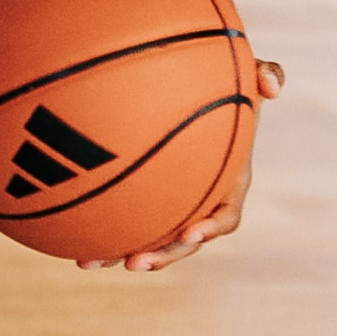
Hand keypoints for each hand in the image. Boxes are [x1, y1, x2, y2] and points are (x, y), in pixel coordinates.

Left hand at [80, 55, 283, 273]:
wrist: (188, 88)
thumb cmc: (222, 83)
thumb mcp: (246, 73)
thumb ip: (266, 73)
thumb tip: (273, 86)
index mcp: (227, 183)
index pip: (226, 216)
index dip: (210, 228)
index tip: (191, 232)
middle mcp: (198, 200)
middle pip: (182, 242)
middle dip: (160, 255)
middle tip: (134, 263)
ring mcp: (168, 203)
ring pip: (146, 238)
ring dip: (117, 254)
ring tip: (87, 262)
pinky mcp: (139, 198)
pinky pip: (120, 219)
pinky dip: (95, 230)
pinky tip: (63, 236)